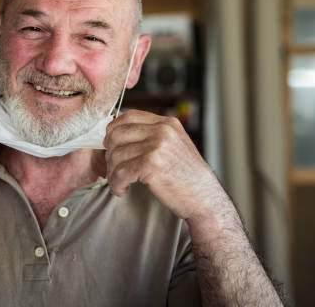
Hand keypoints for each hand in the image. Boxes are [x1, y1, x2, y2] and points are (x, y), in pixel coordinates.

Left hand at [103, 109, 221, 219]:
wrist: (204, 198)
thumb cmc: (187, 176)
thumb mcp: (174, 145)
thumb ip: (151, 136)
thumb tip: (116, 134)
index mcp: (167, 123)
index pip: (129, 116)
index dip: (113, 130)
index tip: (111, 145)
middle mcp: (162, 130)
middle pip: (117, 134)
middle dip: (110, 154)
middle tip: (115, 169)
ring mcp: (157, 146)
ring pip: (116, 155)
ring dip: (112, 173)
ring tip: (120, 183)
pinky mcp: (151, 164)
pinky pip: (120, 172)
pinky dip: (116, 184)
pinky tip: (122, 190)